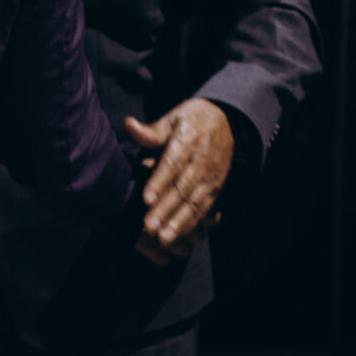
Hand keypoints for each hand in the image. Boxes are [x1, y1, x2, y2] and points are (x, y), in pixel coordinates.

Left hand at [125, 97, 232, 262]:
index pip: (172, 163)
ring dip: (179, 223)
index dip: (159, 182)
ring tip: (163, 239)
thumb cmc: (192, 120)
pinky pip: (206, 209)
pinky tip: (180, 238)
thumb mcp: (173, 117)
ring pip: (195, 203)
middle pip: (183, 188)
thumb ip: (151, 130)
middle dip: (166, 209)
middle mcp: (202, 161)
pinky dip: (193, 225)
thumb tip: (128, 125)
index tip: (146, 199)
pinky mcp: (216, 188)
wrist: (228, 120)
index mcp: (188, 140)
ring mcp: (211, 176)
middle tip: (149, 227)